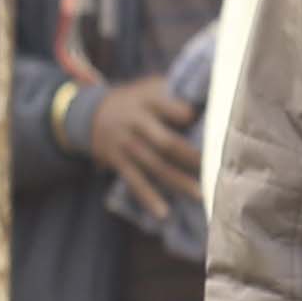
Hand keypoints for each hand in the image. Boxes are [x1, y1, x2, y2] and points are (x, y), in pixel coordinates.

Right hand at [88, 75, 203, 218]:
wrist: (85, 112)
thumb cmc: (134, 99)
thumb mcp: (148, 87)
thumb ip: (175, 90)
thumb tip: (215, 93)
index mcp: (145, 101)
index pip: (163, 105)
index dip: (181, 113)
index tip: (201, 120)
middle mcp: (135, 123)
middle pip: (164, 142)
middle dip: (190, 156)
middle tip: (216, 167)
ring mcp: (125, 144)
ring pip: (155, 165)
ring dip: (178, 181)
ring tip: (202, 195)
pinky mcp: (118, 162)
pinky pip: (134, 181)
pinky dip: (148, 198)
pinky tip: (163, 213)